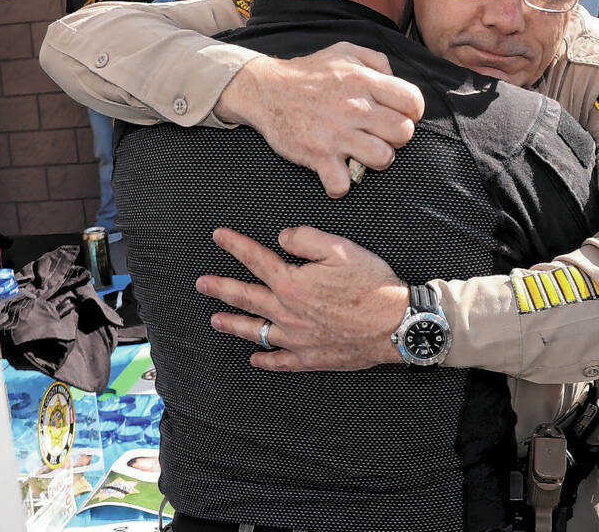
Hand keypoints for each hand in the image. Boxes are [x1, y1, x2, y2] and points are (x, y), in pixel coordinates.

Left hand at [197, 226, 408, 370]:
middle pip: (245, 297)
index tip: (219, 237)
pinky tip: (255, 357)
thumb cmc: (372, 285)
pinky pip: (279, 361)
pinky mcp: (311, 358)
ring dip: (232, 324)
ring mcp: (296, 339)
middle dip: (220, 288)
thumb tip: (282, 238)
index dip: (235, 245)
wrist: (396, 326)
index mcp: (292, 283)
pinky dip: (264, 359)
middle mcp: (287, 313)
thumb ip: (306, 238)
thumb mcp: (341, 248)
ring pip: (255, 331)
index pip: (256, 260)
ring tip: (215, 320)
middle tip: (201, 284)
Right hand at [215, 42, 424, 196]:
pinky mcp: (317, 155)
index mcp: (364, 81)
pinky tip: (335, 172)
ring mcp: (336, 133)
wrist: (264, 89)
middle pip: (403, 133)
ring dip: (375, 160)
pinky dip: (340, 184)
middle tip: (379, 135)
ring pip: (382, 159)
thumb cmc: (309, 73)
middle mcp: (354, 107)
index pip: (413, 101)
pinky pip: (343, 183)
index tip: (397, 115)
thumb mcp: (345, 51)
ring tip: (361, 152)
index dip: (411, 112)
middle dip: (396, 137)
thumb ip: (377, 60)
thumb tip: (395, 80)